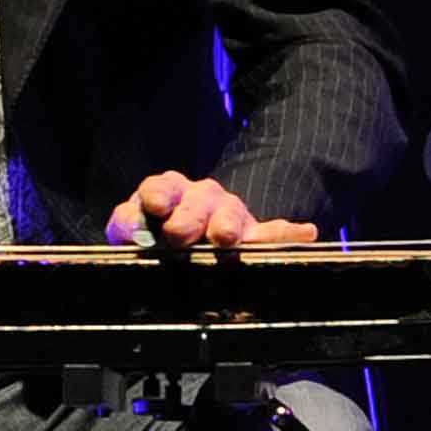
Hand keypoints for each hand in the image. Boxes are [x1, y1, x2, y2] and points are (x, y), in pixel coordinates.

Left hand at [107, 172, 317, 253]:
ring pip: (232, 214)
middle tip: (179, 234)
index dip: (158, 195)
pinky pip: (275, 233)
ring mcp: (229, 214)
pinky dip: (289, 234)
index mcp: (168, 192)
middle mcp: (200, 198)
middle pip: (198, 201)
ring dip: (228, 225)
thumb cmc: (156, 236)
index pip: (161, 187)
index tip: (155, 205)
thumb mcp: (135, 231)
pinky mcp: (255, 234)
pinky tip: (306, 233)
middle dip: (189, 216)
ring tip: (226, 237)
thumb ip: (128, 226)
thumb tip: (125, 223)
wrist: (188, 243)